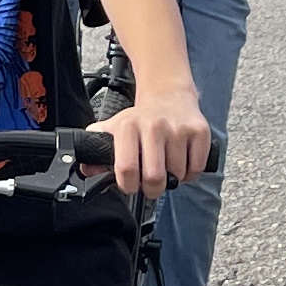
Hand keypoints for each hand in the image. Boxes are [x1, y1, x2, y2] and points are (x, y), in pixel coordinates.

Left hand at [108, 83, 212, 199]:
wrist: (169, 95)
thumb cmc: (140, 119)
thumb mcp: (113, 129)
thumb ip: (97, 151)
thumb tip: (86, 170)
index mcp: (128, 126)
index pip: (126, 169)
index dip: (128, 185)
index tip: (131, 185)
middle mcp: (153, 125)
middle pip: (154, 178)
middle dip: (152, 189)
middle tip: (151, 184)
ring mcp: (178, 128)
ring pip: (177, 175)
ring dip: (173, 179)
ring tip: (167, 166)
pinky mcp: (199, 131)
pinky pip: (196, 168)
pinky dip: (190, 173)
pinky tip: (182, 162)